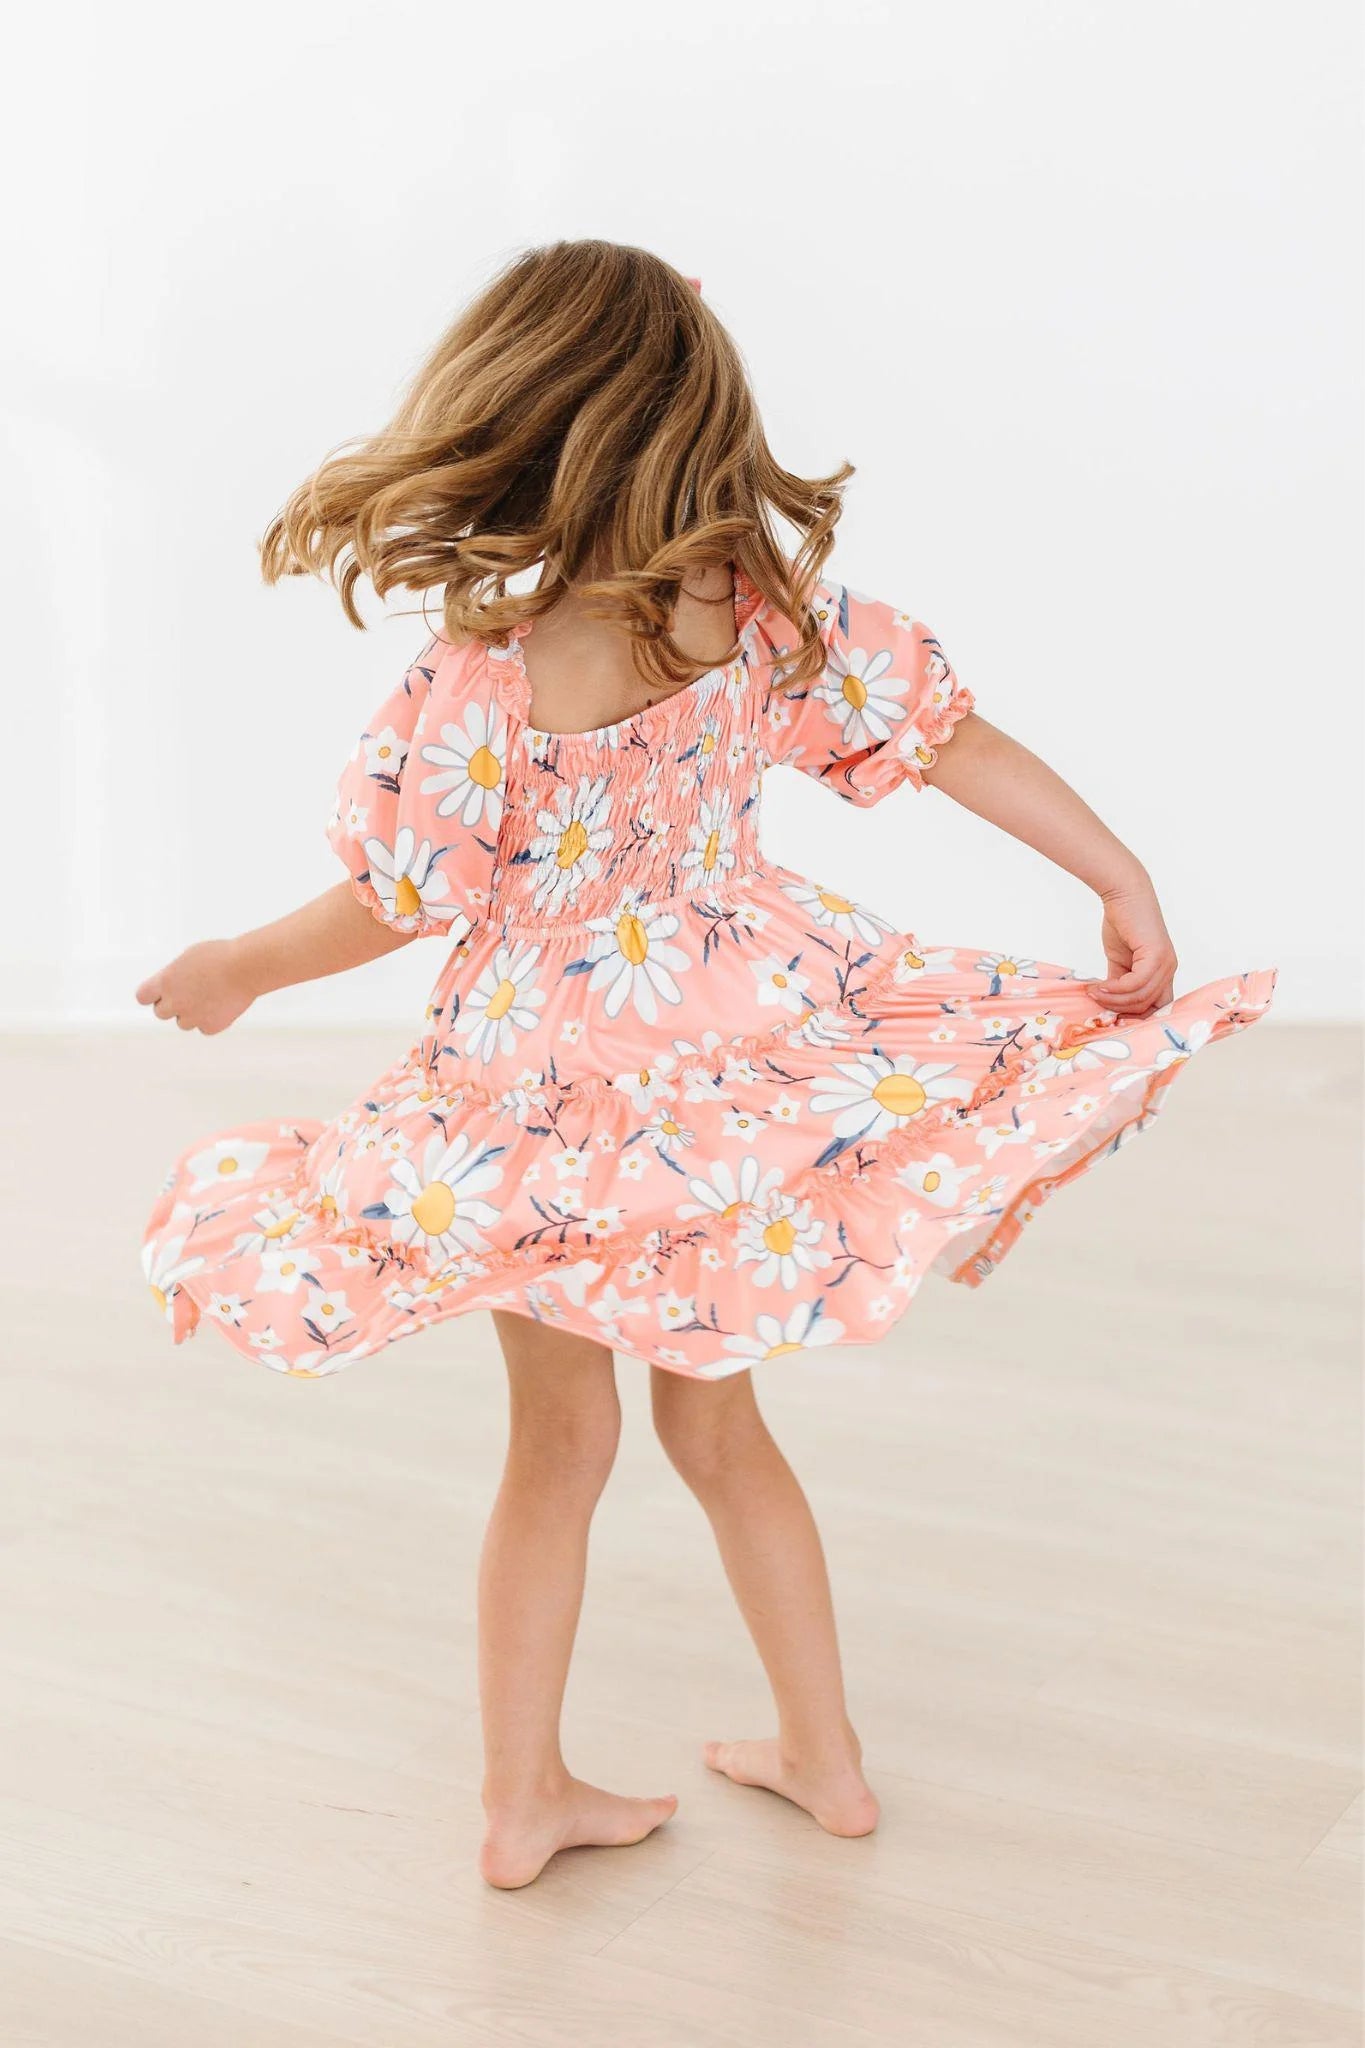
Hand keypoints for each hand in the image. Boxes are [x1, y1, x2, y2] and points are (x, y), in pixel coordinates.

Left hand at [135, 939, 256, 1034]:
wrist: (245, 968)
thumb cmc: (220, 956)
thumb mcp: (188, 957)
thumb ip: (174, 974)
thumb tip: (172, 984)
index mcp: (165, 981)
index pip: (142, 996)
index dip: (152, 995)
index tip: (159, 993)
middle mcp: (175, 1002)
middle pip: (161, 1012)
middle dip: (172, 1005)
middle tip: (189, 994)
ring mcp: (192, 1016)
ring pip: (183, 1023)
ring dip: (192, 1014)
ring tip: (209, 997)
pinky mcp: (210, 1026)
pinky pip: (204, 1028)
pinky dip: (211, 1020)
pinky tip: (221, 1005)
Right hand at [1087, 879, 1177, 1016]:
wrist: (1124, 894)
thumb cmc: (1123, 922)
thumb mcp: (1120, 960)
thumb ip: (1119, 981)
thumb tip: (1109, 1003)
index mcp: (1164, 972)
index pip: (1157, 1007)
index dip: (1135, 1017)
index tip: (1111, 1016)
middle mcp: (1170, 969)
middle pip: (1147, 1006)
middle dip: (1119, 1010)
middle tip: (1096, 1002)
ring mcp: (1165, 963)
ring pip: (1141, 997)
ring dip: (1114, 1000)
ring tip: (1094, 993)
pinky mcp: (1156, 955)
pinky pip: (1136, 983)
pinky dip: (1116, 989)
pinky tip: (1100, 986)